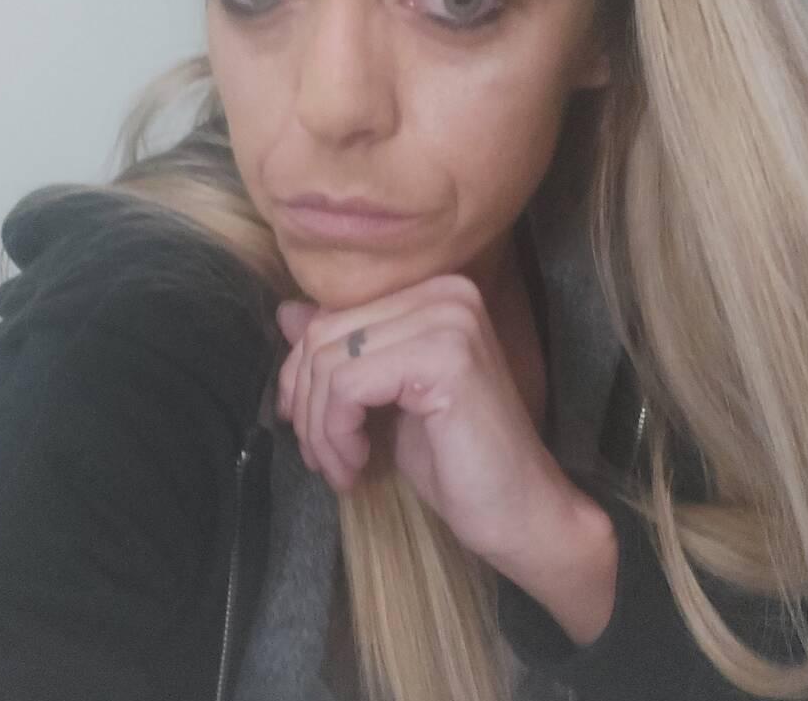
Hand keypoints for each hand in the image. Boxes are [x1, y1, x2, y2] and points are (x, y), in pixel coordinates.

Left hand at [275, 274, 617, 640]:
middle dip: (306, 405)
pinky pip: (349, 386)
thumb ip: (343, 351)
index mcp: (433, 293)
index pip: (331, 316)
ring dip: (320, 429)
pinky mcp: (446, 358)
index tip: (307, 427)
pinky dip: (337, 434)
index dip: (300, 375)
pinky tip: (357, 467)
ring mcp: (449, 320)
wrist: (521, 514)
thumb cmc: (454, 460)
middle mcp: (446, 293)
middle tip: (322, 458)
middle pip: (323, 335)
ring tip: (341, 468)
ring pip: (329, 362)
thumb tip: (286, 313)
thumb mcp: (382, 398)